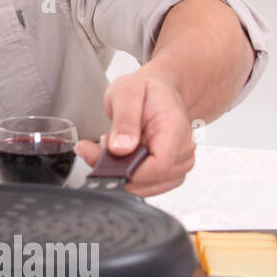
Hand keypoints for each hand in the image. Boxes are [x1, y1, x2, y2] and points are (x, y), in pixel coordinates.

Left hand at [74, 69, 196, 197]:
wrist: (159, 90)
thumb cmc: (146, 90)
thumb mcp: (127, 92)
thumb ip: (124, 120)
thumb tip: (121, 148)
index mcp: (175, 128)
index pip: (159, 166)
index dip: (130, 171)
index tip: (104, 161)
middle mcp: (182, 148)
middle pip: (151, 179)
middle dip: (117, 170)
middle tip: (94, 149)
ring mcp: (179, 162)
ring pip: (148, 186)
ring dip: (122, 172)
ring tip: (111, 147)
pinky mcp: (171, 170)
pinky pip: (147, 185)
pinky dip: (129, 175)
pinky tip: (120, 157)